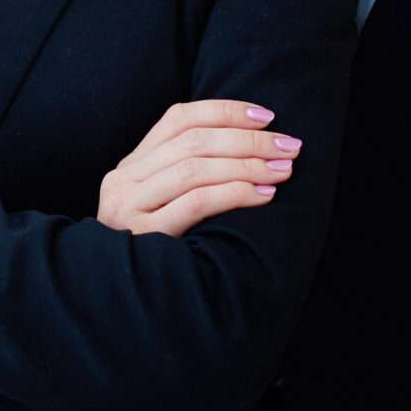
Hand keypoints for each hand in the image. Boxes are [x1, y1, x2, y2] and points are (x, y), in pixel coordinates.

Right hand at [97, 100, 301, 237]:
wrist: (122, 298)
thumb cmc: (157, 248)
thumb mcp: (159, 203)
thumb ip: (185, 174)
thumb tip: (249, 142)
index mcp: (130, 165)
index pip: (178, 118)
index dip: (224, 111)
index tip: (267, 116)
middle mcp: (123, 179)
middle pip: (193, 142)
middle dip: (248, 140)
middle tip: (289, 145)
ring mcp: (129, 206)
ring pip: (194, 168)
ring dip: (247, 164)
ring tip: (282, 169)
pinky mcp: (144, 235)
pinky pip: (196, 203)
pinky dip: (234, 193)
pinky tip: (264, 194)